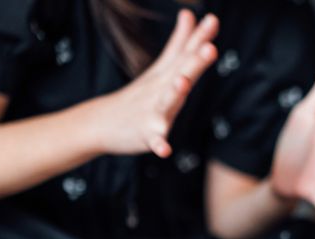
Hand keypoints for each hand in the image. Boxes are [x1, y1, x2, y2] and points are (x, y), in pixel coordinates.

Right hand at [97, 10, 218, 157]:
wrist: (101, 122)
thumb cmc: (139, 97)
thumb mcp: (162, 68)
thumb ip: (180, 42)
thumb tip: (190, 13)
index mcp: (168, 75)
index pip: (186, 53)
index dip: (201, 38)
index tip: (213, 20)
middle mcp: (161, 89)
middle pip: (181, 73)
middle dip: (195, 61)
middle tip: (209, 47)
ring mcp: (152, 110)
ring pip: (166, 102)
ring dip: (175, 93)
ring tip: (182, 83)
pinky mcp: (144, 133)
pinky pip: (154, 139)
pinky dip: (159, 144)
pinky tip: (164, 149)